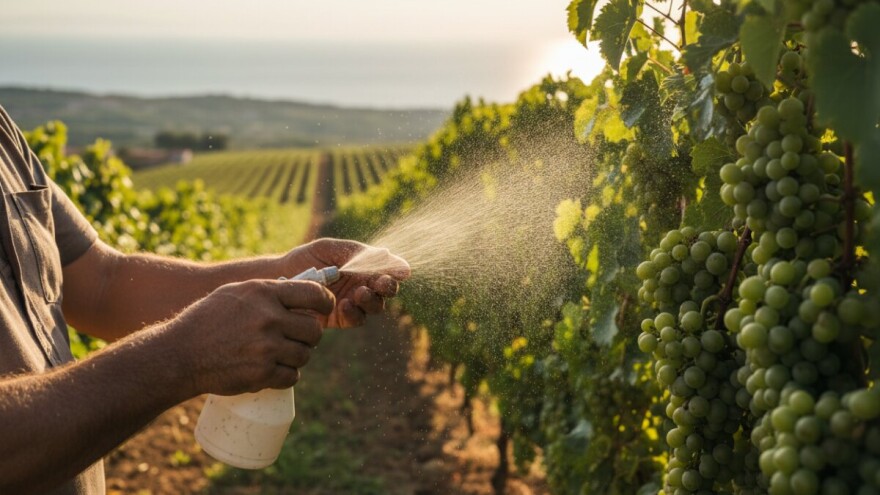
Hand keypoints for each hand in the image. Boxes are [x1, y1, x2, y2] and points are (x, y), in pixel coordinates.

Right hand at [169, 279, 334, 395]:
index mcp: (265, 293)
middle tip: (297, 338)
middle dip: (309, 336)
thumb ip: (268, 292)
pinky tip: (274, 370)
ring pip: (305, 355)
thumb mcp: (236, 293)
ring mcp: (267, 347)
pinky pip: (292, 376)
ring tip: (281, 355)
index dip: (325, 302)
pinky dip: (286, 375)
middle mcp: (269, 318)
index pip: (314, 294)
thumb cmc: (208, 320)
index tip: (324, 309)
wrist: (180, 354)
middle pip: (314, 330)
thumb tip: (302, 293)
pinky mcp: (261, 373)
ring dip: (297, 357)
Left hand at [285, 238, 410, 327]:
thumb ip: (360, 254)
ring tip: (359, 294)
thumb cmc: (306, 259)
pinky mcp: (341, 319)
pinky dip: (355, 313)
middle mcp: (363, 284)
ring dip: (372, 300)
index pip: (388, 269)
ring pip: (376, 306)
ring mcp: (353, 302)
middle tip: (380, 284)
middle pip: (387, 290)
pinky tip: (345, 305)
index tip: (395, 271)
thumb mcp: (331, 249)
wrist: (278, 278)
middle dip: (387, 287)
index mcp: (364, 265)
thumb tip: (394, 260)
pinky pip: (357, 319)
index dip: (396, 271)